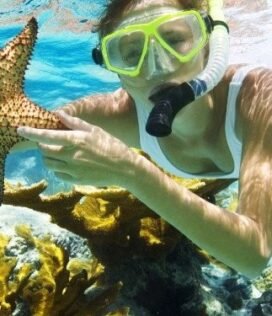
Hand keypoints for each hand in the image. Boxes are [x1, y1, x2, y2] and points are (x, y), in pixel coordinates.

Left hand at [17, 111, 135, 185]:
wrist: (124, 168)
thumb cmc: (111, 145)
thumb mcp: (94, 130)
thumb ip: (74, 123)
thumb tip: (57, 113)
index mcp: (75, 141)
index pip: (46, 136)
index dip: (31, 133)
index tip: (20, 130)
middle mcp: (71, 156)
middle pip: (44, 151)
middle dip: (42, 145)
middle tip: (48, 142)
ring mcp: (72, 170)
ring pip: (49, 164)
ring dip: (48, 157)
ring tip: (57, 152)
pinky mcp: (75, 180)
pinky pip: (58, 174)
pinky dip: (57, 168)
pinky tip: (66, 163)